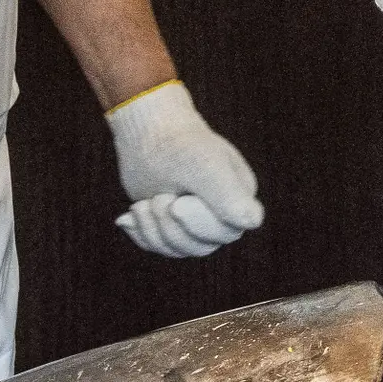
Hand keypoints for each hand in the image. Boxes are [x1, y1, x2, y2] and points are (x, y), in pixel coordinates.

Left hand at [105, 81, 263, 257]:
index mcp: (239, 196)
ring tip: (143, 203)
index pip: (228, 231)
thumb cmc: (178, 143)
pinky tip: (131, 215)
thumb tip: (251, 221)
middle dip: (171, 225)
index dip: (201, 224)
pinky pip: (158, 246)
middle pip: (200, 247)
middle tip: (159, 198)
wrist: (147, 131)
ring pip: (177, 250)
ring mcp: (196, 221)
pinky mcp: (171, 225)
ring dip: (152, 228)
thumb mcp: (203, 167)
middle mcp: (222, 213)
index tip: (179, 202)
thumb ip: (228, 194)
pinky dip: (141, 232)